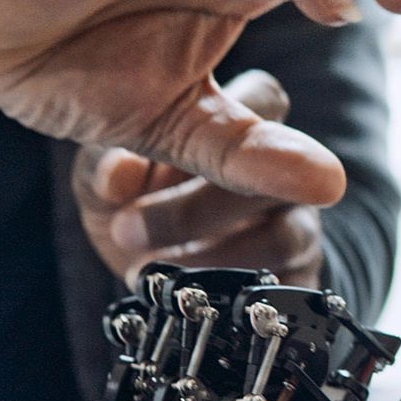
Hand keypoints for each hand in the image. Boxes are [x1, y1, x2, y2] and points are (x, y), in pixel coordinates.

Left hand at [74, 70, 323, 286]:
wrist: (151, 268)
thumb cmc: (131, 204)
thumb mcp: (105, 180)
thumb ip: (104, 166)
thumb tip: (116, 173)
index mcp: (239, 126)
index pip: (265, 100)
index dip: (229, 129)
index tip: (159, 162)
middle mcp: (279, 174)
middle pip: (278, 173)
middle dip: (198, 208)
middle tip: (129, 228)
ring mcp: (295, 226)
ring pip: (287, 236)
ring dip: (216, 259)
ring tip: (150, 270)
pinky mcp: (296, 282)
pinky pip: (286, 292)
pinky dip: (234, 300)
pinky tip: (187, 300)